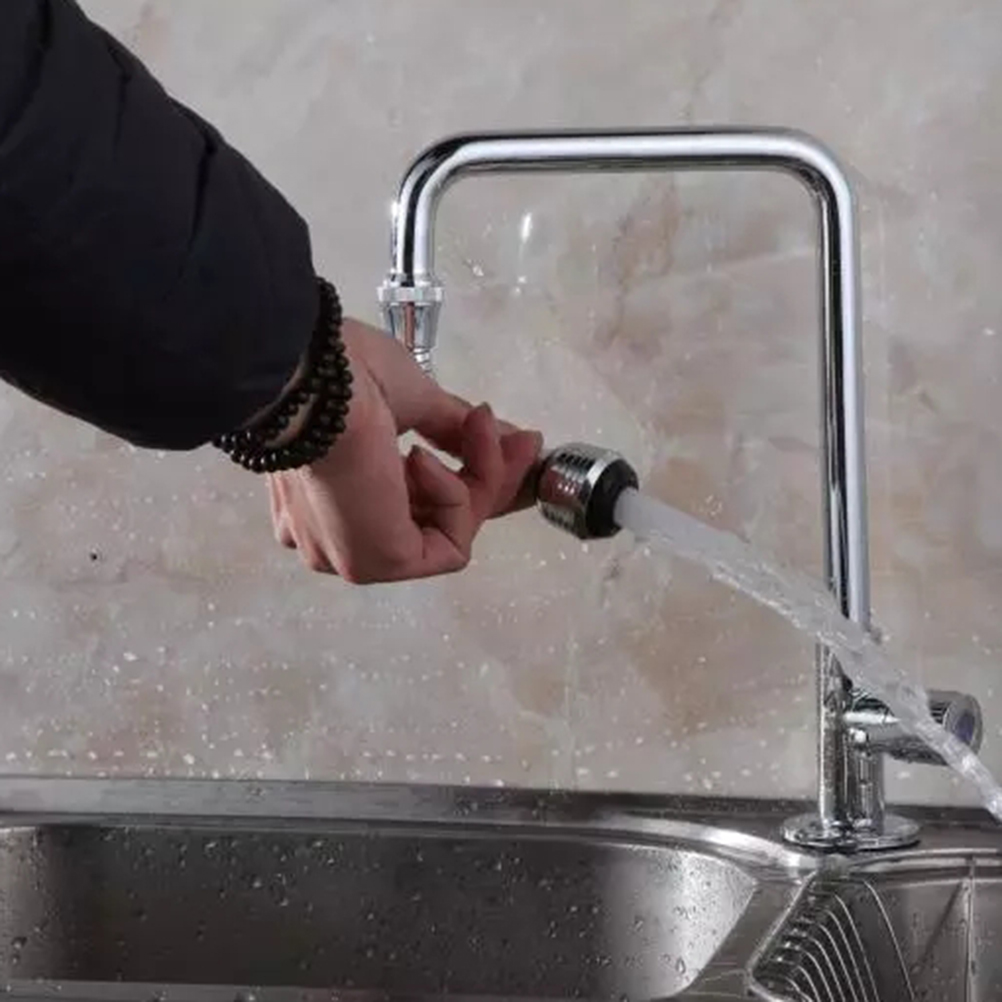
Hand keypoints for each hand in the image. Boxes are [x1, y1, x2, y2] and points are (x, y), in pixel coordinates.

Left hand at [267, 318, 542, 582]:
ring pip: (448, 533)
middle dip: (488, 476)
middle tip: (522, 440)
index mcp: (326, 502)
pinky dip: (457, 497)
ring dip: (477, 476)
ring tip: (477, 428)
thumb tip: (514, 439)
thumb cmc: (342, 379)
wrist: (308, 382)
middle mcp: (335, 539)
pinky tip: (424, 458)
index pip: (414, 505)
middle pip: (437, 521)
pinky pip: (449, 546)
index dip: (469, 475)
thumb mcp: (410, 401)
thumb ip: (455, 430)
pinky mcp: (377, 564)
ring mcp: (354, 557)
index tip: (500, 434)